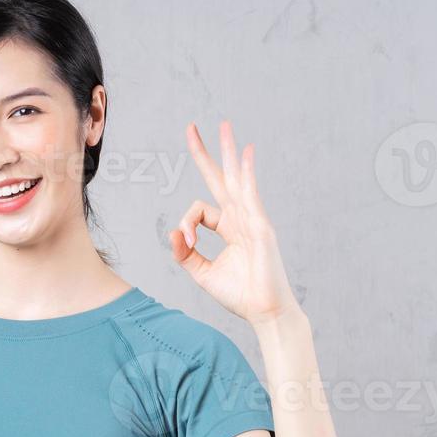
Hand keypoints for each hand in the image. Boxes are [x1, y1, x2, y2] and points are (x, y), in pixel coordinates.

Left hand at [168, 120, 300, 325]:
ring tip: (223, 125)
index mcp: (230, 228)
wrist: (264, 311)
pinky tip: (245, 153)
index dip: (186, 224)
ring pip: (236, 179)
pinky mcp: (261, 227)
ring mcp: (253, 219)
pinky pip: (251, 194)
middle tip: (192, 127)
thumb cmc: (240, 294)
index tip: (185, 243)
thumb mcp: (202, 273)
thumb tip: (172, 233)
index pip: (200, 210)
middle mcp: (242, 218)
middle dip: (206, 153)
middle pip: (221, 178)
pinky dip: (247, 173)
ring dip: (228, 152)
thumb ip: (185, 254)